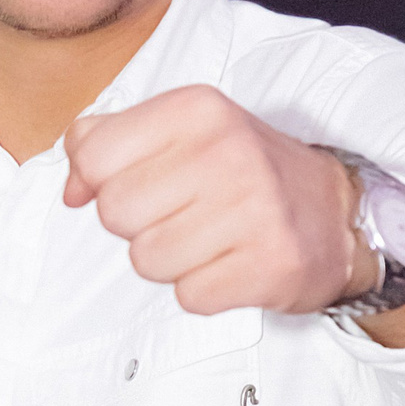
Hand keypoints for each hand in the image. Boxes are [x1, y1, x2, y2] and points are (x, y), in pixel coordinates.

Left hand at [62, 84, 371, 315]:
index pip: (94, 156)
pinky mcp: (271, 265)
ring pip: (146, 261)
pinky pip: (188, 296)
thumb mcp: (177, 133)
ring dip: (169, 260)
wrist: (333, 213)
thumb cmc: (239, 172)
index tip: (140, 181)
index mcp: (197, 110)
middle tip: (184, 214)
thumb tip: (71, 190)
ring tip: (209, 239)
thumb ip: (106, 143)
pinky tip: (231, 263)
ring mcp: (254, 209)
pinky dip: (202, 289)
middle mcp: (228, 151)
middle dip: (138, 224)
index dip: (101, 181)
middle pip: (115, 213)